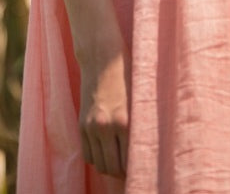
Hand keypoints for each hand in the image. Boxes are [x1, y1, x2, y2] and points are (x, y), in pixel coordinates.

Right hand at [79, 45, 130, 177]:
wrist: (101, 56)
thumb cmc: (127, 73)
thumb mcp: (138, 98)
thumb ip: (140, 123)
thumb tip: (147, 148)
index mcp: (125, 120)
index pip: (129, 161)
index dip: (136, 170)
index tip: (143, 170)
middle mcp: (106, 126)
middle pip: (112, 168)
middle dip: (122, 174)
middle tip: (132, 171)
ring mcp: (91, 126)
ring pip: (99, 164)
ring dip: (109, 167)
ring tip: (120, 163)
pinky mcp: (82, 124)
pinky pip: (87, 154)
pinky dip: (96, 158)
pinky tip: (106, 152)